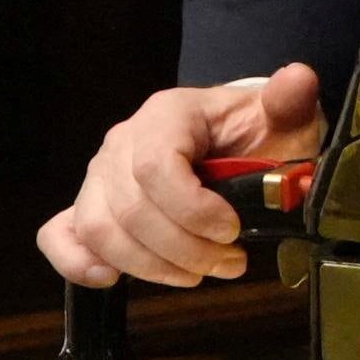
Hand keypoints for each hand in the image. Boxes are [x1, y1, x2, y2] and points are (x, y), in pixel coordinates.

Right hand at [35, 65, 324, 287]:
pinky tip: (112, 280)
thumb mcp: (284, 118)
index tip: (233, 231)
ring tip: (200, 273)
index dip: (192, 209)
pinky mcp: (89, 205)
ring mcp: (100, 176)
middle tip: (231, 263)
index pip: (156, 166)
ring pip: (100, 229)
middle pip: (130, 207)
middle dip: (183, 248)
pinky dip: (78, 262)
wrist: (236, 143)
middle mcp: (123, 142)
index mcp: (168, 114)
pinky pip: (61, 234)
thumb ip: (290, 103)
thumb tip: (298, 79)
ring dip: (150, 266)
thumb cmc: (258, 133)